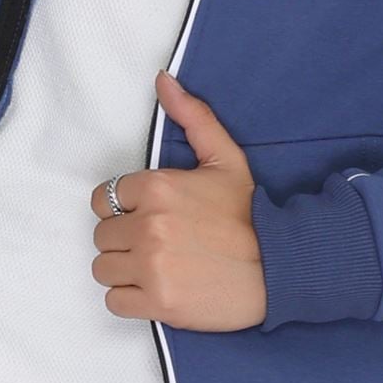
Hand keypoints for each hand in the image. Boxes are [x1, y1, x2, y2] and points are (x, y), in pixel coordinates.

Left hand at [89, 70, 265, 331]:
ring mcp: (151, 266)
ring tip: (157, 268)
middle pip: (102, 235)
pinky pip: (114, 301)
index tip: (149, 217)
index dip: (124, 209)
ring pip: (103, 268)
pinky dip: (130, 298)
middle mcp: (148, 225)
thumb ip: (192, 117)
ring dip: (124, 270)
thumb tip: (162, 79)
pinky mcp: (156, 302)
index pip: (104, 198)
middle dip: (125, 240)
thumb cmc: (250, 215)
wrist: (281, 268)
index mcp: (157, 187)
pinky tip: (157, 289)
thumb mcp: (225, 159)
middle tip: (159, 245)